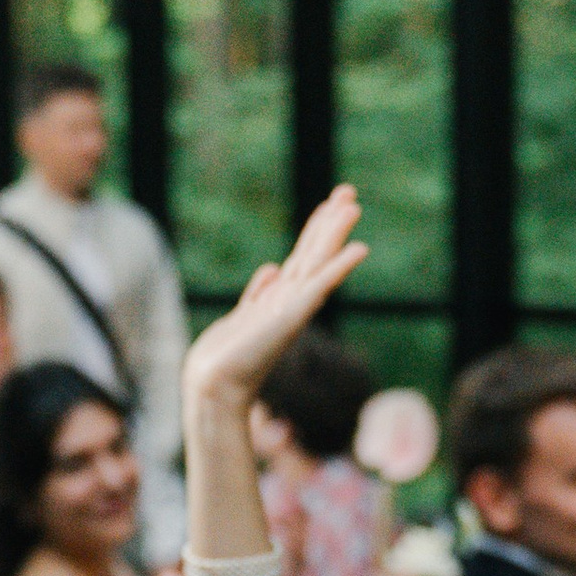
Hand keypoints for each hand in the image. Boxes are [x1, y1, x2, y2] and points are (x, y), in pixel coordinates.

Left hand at [180, 188, 367, 420]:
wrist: (215, 383)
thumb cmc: (227, 357)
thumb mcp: (245, 315)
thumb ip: (260, 293)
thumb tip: (272, 270)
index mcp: (282, 297)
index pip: (304, 255)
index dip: (317, 228)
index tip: (330, 203)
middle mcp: (292, 299)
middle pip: (315, 252)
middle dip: (330, 222)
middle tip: (348, 191)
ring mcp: (294, 307)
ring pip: (318, 261)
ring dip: (335, 234)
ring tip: (351, 207)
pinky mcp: (291, 317)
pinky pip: (321, 285)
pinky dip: (340, 267)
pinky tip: (359, 250)